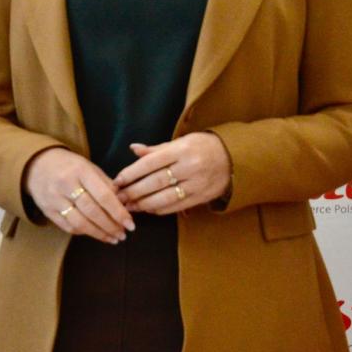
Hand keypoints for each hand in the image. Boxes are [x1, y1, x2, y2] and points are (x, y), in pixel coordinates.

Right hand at [24, 148, 134, 243]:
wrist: (37, 164)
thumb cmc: (69, 165)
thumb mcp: (89, 167)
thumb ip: (106, 184)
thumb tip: (124, 204)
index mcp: (81, 171)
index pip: (103, 196)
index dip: (119, 212)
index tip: (130, 224)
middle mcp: (66, 185)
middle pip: (92, 211)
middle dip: (110, 226)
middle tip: (123, 234)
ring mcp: (55, 200)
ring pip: (80, 223)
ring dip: (99, 234)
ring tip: (113, 238)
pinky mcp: (47, 211)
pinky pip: (68, 227)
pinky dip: (84, 233)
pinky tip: (96, 234)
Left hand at [113, 133, 230, 214]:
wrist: (233, 159)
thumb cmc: (203, 147)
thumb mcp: (181, 142)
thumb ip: (156, 149)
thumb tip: (133, 149)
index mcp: (182, 150)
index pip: (151, 162)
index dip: (132, 173)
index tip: (117, 180)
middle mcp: (189, 167)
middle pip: (155, 182)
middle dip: (134, 191)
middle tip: (119, 197)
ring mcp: (196, 184)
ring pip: (164, 197)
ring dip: (143, 204)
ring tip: (129, 206)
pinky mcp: (201, 197)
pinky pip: (176, 206)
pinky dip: (159, 209)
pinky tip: (148, 209)